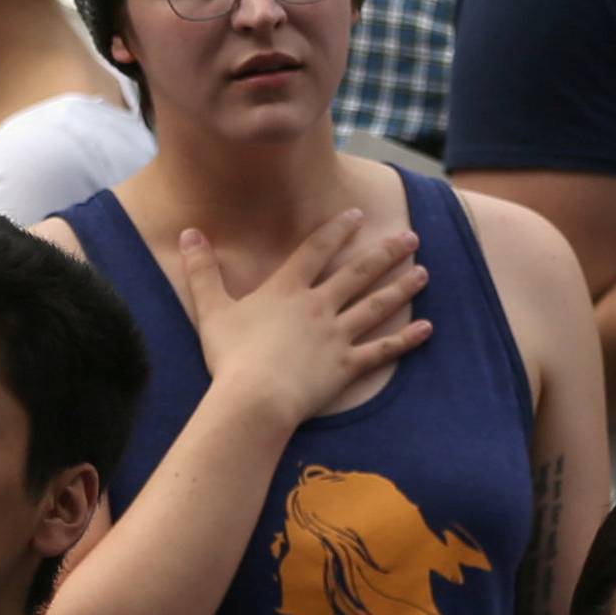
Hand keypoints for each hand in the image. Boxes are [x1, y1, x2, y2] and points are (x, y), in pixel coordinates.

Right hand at [181, 211, 430, 430]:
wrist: (254, 399)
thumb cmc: (230, 356)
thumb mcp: (210, 309)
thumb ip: (202, 270)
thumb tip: (189, 232)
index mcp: (286, 289)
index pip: (316, 250)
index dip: (337, 230)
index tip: (358, 215)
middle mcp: (318, 306)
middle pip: (358, 273)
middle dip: (386, 252)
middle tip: (411, 237)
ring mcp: (336, 336)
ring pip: (376, 306)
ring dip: (402, 287)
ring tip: (424, 272)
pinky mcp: (346, 367)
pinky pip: (381, 351)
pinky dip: (405, 340)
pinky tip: (427, 329)